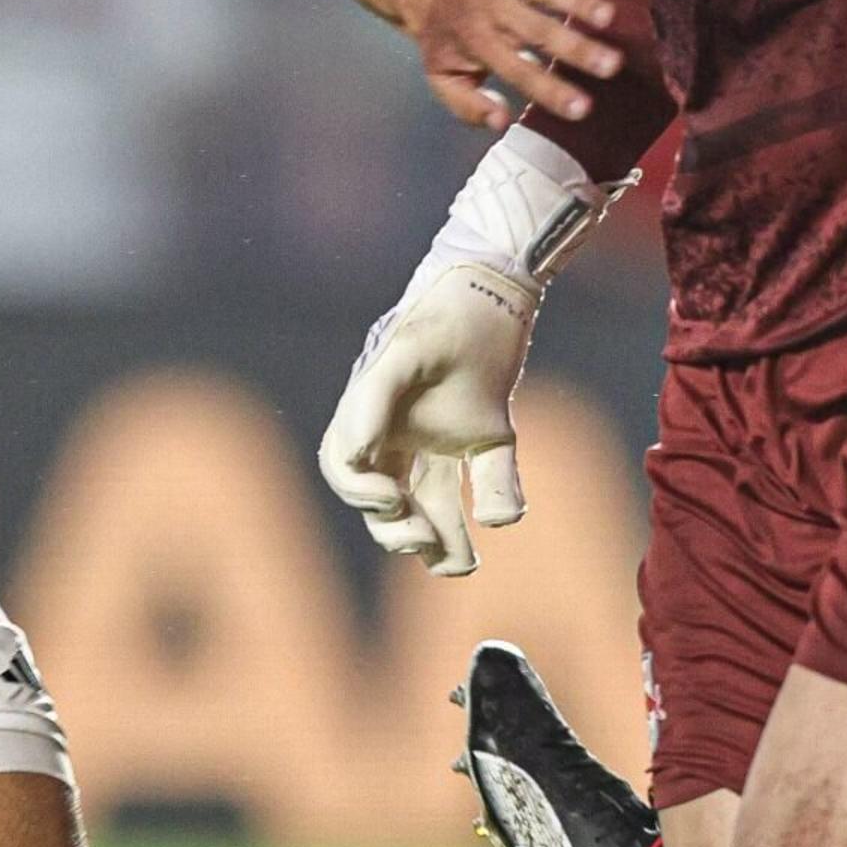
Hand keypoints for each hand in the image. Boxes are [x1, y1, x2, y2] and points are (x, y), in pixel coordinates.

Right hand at [317, 263, 534, 575]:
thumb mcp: (406, 350)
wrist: (499, 281)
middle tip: (421, 538)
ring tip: (461, 565)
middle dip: (397, 528)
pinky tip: (497, 520)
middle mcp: (401, 428)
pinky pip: (480, 482)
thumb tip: (356, 454)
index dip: (360, 491)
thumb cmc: (444, 311)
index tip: (392, 498)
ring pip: (430, 503)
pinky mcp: (485, 431)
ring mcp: (443, 434)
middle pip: (385, 499)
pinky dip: (490, 506)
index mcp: (370, 410)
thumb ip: (374, 398)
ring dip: (439, 538)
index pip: (346, 467)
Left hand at [401, 0, 621, 131]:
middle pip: (539, 30)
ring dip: (580, 3)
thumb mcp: (442, 76)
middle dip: (577, 48)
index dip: (551, 90)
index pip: (518, 71)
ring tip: (609, 19)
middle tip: (611, 65)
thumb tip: (502, 121)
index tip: (583, 108)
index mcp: (476, 40)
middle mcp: (490, 5)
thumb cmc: (444, 32)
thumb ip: (469, 105)